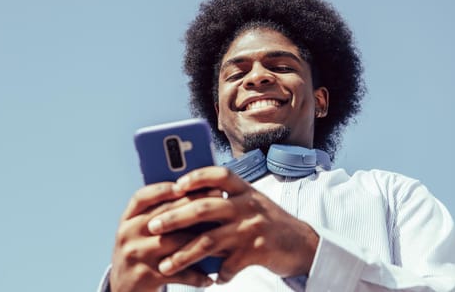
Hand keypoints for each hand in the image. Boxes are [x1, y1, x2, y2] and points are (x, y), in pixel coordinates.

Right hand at [109, 182, 213, 291]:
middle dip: (194, 205)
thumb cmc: (140, 254)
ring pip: (175, 242)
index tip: (185, 184)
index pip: (142, 197)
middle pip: (165, 215)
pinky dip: (196, 275)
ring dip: (203, 241)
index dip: (163, 189)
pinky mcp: (145, 276)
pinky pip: (177, 273)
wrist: (122, 290)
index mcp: (127, 219)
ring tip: (224, 239)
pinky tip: (210, 277)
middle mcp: (128, 234)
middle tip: (218, 198)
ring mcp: (136, 255)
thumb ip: (157, 214)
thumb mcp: (139, 232)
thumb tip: (193, 194)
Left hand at [147, 167, 318, 283]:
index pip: (218, 175)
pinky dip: (217, 275)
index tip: (175, 185)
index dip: (196, 177)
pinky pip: (228, 267)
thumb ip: (224, 201)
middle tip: (152, 226)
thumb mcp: (249, 203)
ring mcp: (251, 228)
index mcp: (244, 190)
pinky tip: (210, 280)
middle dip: (174, 217)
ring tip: (165, 265)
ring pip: (209, 241)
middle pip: (204, 208)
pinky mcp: (257, 252)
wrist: (302, 243)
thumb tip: (185, 201)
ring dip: (183, 255)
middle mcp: (247, 205)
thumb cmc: (267, 221)